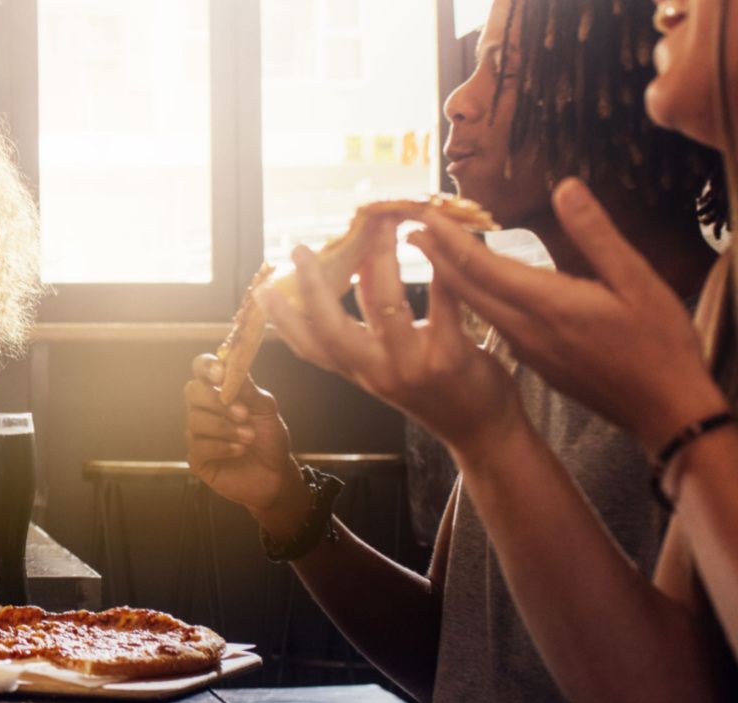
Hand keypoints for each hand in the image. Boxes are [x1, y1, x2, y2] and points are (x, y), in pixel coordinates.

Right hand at [185, 354, 311, 536]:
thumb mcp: (266, 410)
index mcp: (219, 392)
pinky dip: (222, 447)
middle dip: (216, 400)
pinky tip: (239, 451)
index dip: (206, 366)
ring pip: (195, 420)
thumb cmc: (269, 439)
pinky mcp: (197, 458)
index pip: (201, 369)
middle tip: (243, 413)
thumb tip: (231, 364)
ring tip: (249, 437)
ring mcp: (197, 434)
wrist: (276, 475)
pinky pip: (199, 446)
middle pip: (192, 391)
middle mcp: (204, 410)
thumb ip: (249, 389)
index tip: (221, 373)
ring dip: (226, 428)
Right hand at [256, 232, 524, 459]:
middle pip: (332, 327)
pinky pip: (442, 305)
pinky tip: (433, 241)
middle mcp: (377, 371)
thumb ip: (371, 328)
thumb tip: (354, 276)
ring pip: (384, 305)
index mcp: (360, 371)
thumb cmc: (438, 393)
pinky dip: (437, 269)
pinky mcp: (450, 358)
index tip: (262, 290)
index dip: (282, 320)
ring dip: (379, 258)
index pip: (310, 348)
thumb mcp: (391, 366)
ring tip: (380, 225)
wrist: (483, 433)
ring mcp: (411, 366)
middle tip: (299, 249)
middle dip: (312, 286)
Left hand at [414, 177, 728, 452]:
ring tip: (431, 250)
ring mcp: (526, 347)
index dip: (449, 238)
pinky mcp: (533, 359)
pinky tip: (471, 286)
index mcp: (545, 306)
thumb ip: (597, 234)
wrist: (663, 411)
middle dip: (436, 255)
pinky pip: (490, 321)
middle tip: (409, 228)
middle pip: (466, 287)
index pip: (481, 265)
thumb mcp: (637, 281)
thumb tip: (566, 187)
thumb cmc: (658, 345)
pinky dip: (472, 297)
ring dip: (449, 276)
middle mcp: (524, 329)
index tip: (425, 214)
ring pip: (475, 306)